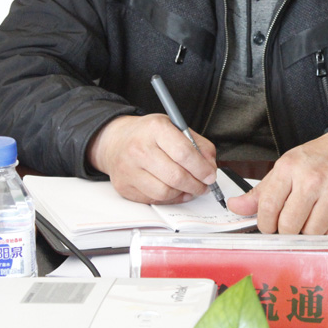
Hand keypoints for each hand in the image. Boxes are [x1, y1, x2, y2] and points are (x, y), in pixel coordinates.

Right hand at [86, 114, 217, 204]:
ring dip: (183, 193)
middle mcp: (139, 148)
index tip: (211, 175)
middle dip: (196, 185)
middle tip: (204, 185)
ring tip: (190, 187)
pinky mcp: (124, 187)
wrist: (116, 140)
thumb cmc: (149, 134)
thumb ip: (198, 144)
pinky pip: (153, 200)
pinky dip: (169, 199)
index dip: (202, 168)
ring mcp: (129, 169)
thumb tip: (211, 166)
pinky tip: (175, 191)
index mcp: (155, 128)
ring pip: (165, 192)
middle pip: (175, 176)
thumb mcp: (175, 127)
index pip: (184, 153)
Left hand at [227, 127, 327, 233]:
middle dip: (285, 230)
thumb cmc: (317, 158)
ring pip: (311, 233)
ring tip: (308, 217)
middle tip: (288, 223)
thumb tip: (236, 207)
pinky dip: (325, 233)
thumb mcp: (285, 167)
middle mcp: (312, 178)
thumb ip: (260, 192)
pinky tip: (323, 218)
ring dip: (306, 232)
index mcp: (290, 167)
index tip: (268, 225)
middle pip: (289, 225)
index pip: (268, 207)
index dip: (264, 224)